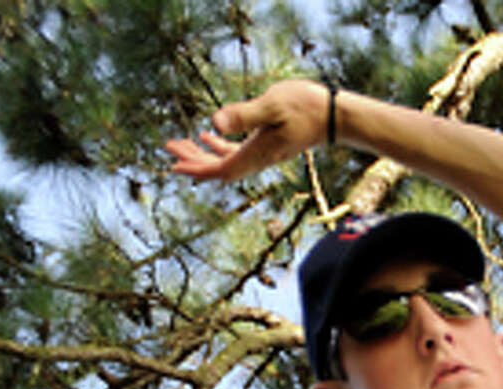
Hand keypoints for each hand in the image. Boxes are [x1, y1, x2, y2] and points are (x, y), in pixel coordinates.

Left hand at [165, 80, 331, 181]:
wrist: (333, 117)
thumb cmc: (305, 108)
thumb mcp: (272, 105)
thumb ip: (243, 114)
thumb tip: (214, 122)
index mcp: (256, 153)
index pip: (221, 168)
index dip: (197, 168)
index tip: (174, 164)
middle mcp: (257, 158)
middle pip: (219, 168)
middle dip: (193, 161)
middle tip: (169, 147)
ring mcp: (261, 153)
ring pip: (225, 160)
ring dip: (201, 154)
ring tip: (180, 143)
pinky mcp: (265, 144)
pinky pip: (235, 151)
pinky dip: (217, 147)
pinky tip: (206, 136)